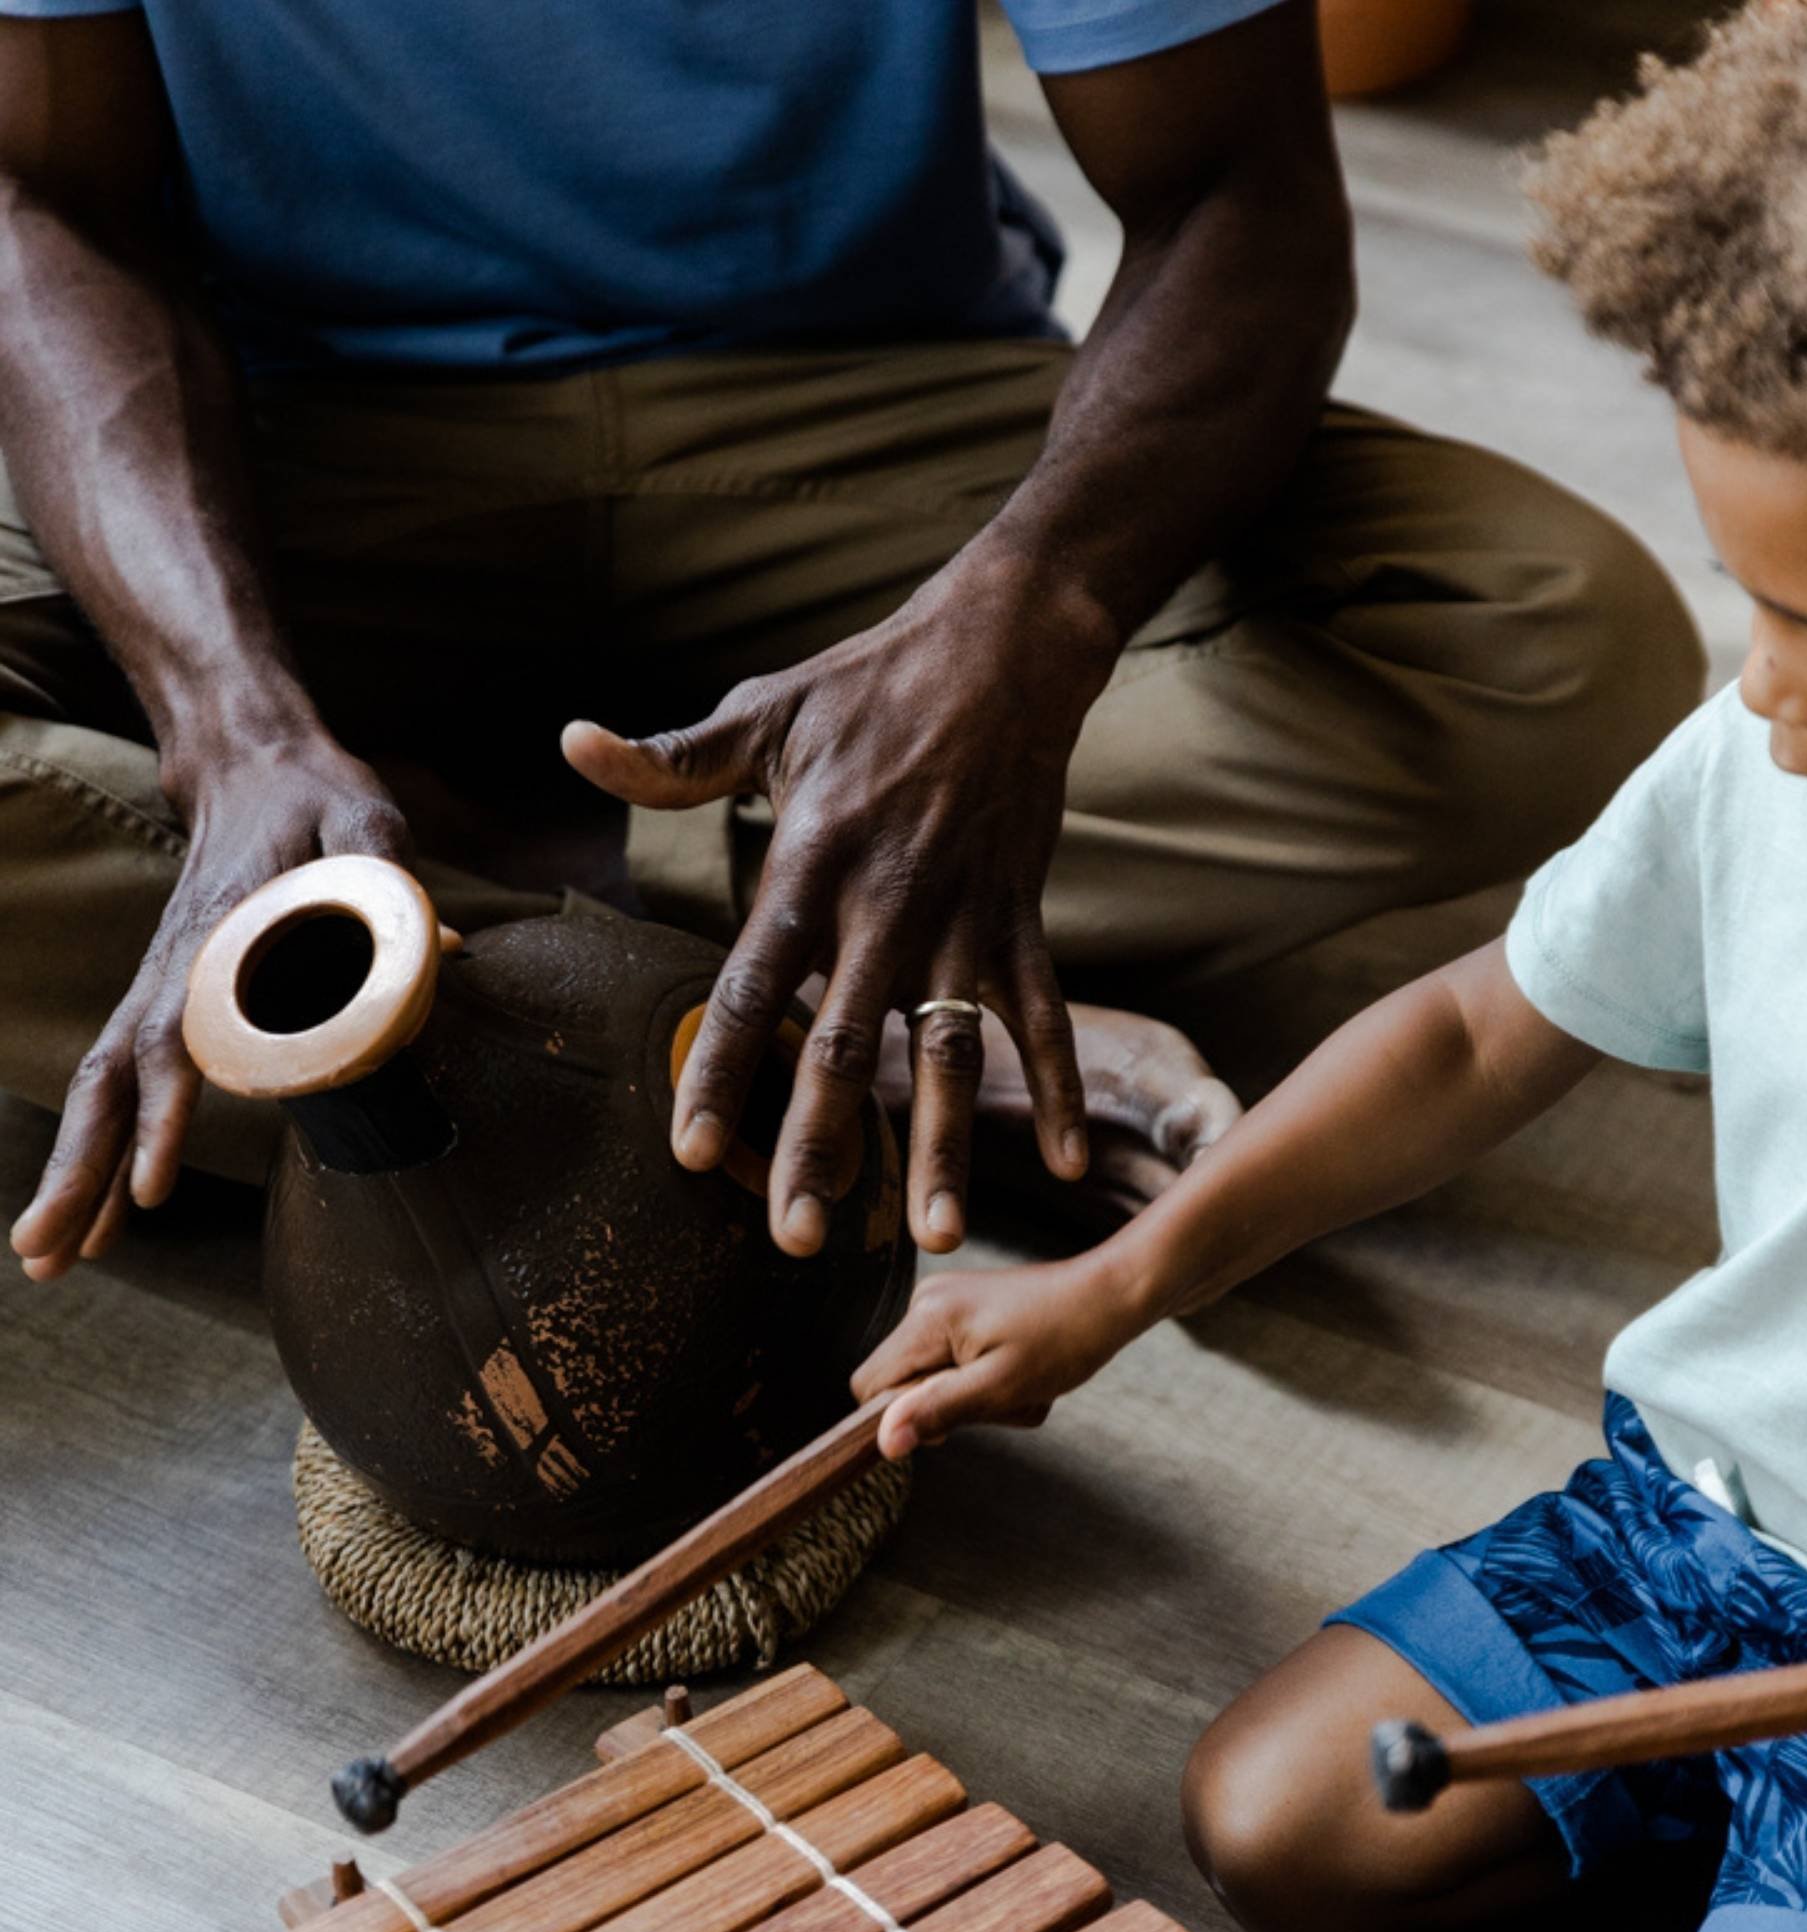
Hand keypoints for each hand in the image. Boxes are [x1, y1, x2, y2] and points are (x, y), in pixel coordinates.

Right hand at [9, 729, 406, 1280]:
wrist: (253, 764)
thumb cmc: (314, 799)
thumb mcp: (366, 824)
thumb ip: (393, 881)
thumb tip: (441, 951)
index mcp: (218, 937)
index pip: (181, 1040)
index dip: (168, 1115)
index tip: (154, 1186)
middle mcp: (171, 974)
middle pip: (111, 1084)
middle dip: (80, 1171)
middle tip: (48, 1254)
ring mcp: (158, 991)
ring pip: (101, 1093)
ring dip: (72, 1176)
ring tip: (45, 1260)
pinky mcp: (164, 1003)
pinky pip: (117, 1087)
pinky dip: (96, 1152)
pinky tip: (92, 1218)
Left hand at [563, 556, 1117, 1258]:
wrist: (1004, 649)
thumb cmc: (871, 684)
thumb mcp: (766, 713)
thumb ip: (672, 758)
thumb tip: (571, 743)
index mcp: (808, 864)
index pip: (752, 989)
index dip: (720, 1073)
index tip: (691, 1154)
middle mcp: (886, 906)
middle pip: (844, 1048)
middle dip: (818, 1149)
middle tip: (794, 1239)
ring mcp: (962, 920)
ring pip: (949, 1055)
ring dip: (943, 1150)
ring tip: (936, 1237)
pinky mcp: (1021, 920)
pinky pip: (1044, 1016)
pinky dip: (1059, 1086)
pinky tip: (1066, 1162)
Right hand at [852, 1253, 1141, 1458]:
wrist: (1112, 1295)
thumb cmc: (1065, 1339)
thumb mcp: (1001, 1387)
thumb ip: (937, 1411)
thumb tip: (883, 1442)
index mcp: (927, 1318)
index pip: (871, 1385)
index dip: (901, 1415)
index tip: (954, 1422)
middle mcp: (926, 1301)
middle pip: (904, 1382)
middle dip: (950, 1404)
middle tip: (1005, 1397)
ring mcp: (946, 1301)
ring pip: (934, 1375)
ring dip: (976, 1395)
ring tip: (1022, 1383)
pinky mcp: (965, 1307)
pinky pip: (955, 1359)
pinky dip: (986, 1377)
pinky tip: (1023, 1370)